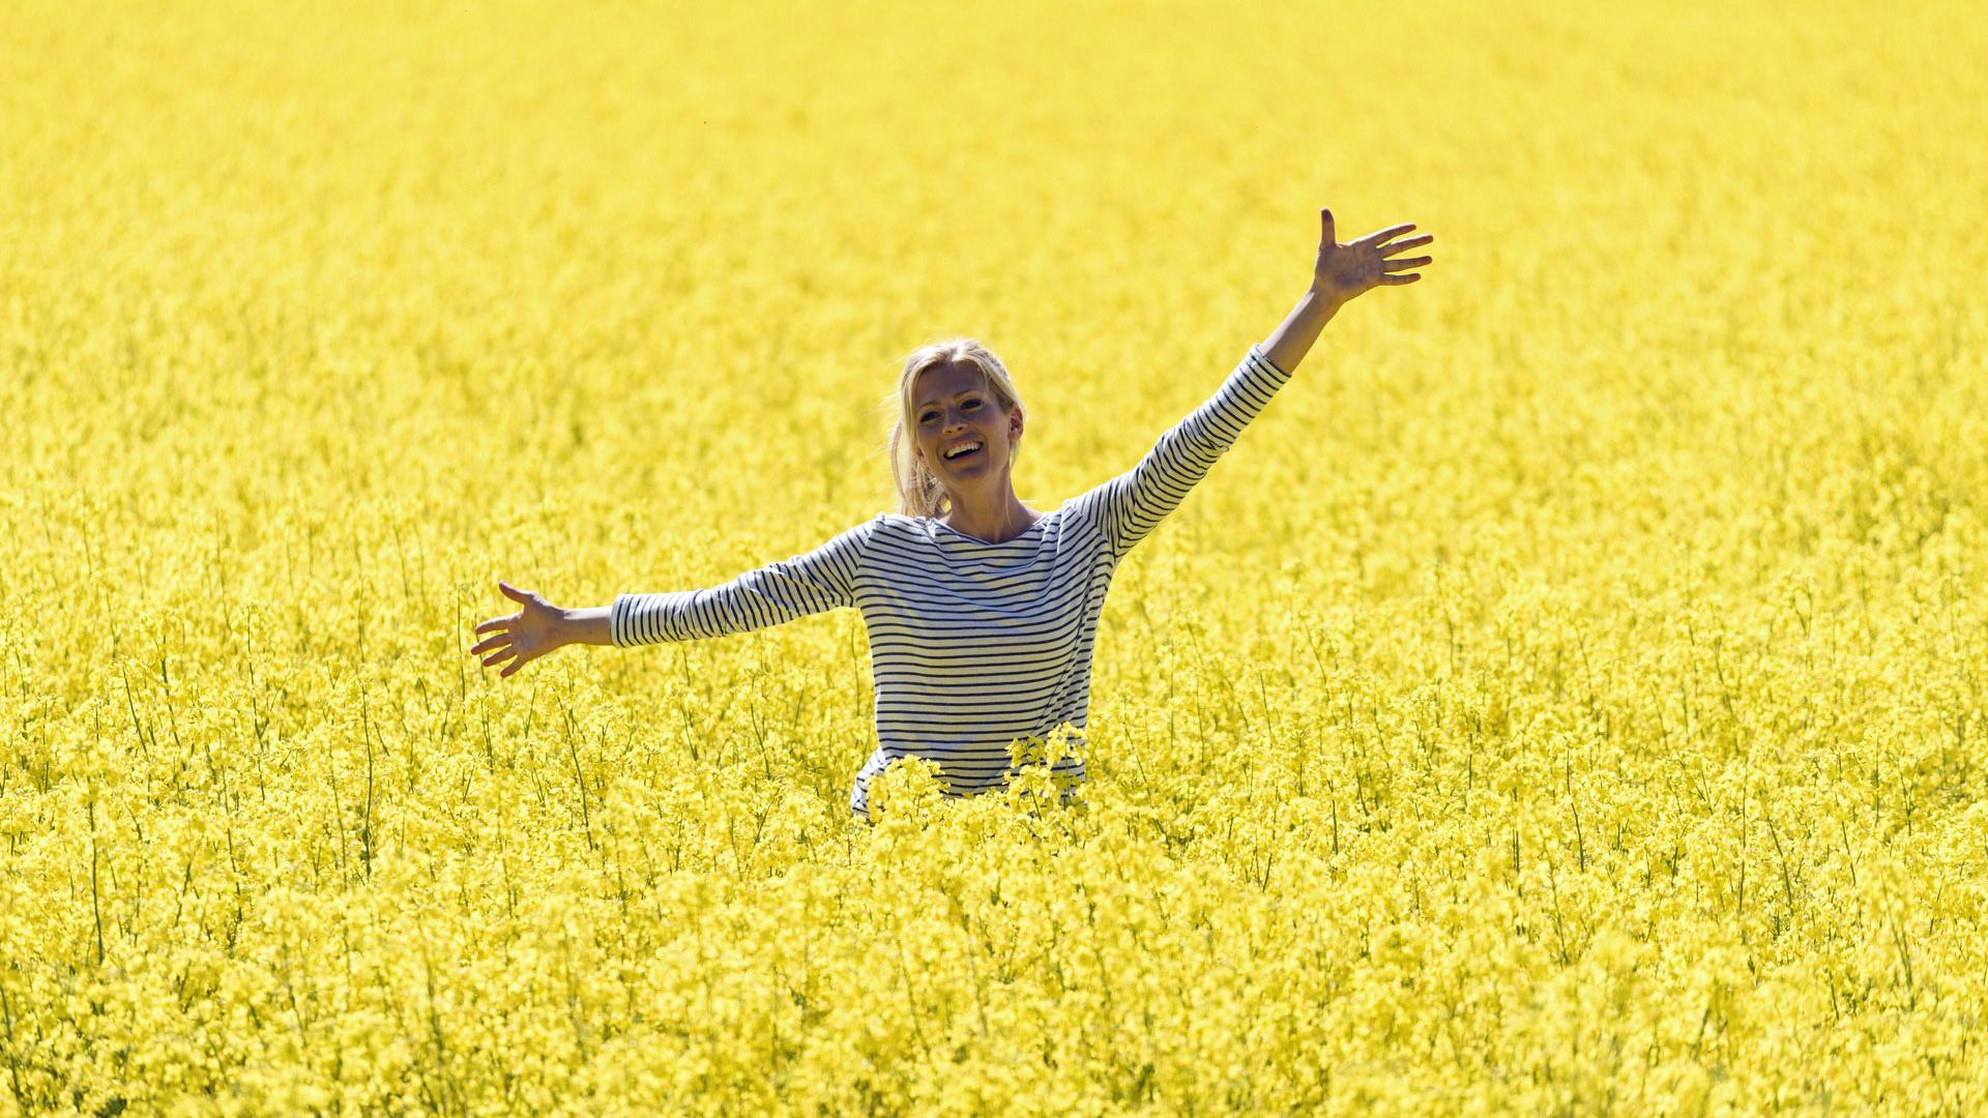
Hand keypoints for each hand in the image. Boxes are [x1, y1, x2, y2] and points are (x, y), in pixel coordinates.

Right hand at [470, 581, 568, 678]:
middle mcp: (516, 634)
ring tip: (483, 664)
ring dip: (493, 659)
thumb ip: (514, 594)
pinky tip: (501, 675)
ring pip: (503, 654)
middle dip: (483, 646)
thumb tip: (500, 583)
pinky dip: (509, 669)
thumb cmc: (547, 611)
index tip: (476, 630)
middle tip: (472, 651)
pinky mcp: (528, 654)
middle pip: (496, 641)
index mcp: (515, 621)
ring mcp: (521, 645)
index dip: (486, 627)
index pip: (496, 625)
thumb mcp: (529, 600)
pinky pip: (516, 663)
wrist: (561, 625)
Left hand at [1310, 208, 1433, 304]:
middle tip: (1431, 237)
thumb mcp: (1326, 245)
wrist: (1324, 287)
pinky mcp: (1373, 281)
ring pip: (1399, 263)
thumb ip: (1328, 228)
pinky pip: (1392, 279)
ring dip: (1414, 261)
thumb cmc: (1325, 266)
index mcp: (1364, 245)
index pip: (1386, 235)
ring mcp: (1375, 269)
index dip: (1399, 230)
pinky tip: (1418, 276)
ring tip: (1430, 258)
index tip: (1414, 225)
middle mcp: (1373, 256)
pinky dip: (1404, 278)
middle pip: (1398, 247)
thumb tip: (1324, 208)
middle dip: (1414, 242)